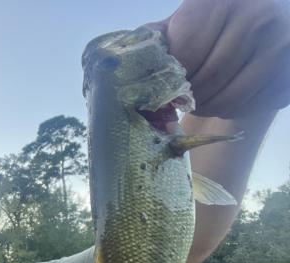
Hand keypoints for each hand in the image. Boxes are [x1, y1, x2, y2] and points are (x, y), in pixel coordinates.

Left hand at [148, 0, 289, 117]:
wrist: (257, 40)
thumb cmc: (210, 35)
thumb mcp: (183, 26)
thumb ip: (158, 40)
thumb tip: (124, 60)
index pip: (186, 52)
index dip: (171, 79)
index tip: (165, 88)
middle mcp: (256, 15)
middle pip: (208, 78)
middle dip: (189, 98)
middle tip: (182, 102)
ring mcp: (279, 44)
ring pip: (228, 97)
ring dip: (207, 108)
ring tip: (201, 102)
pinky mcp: (287, 75)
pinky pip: (248, 106)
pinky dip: (230, 111)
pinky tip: (226, 98)